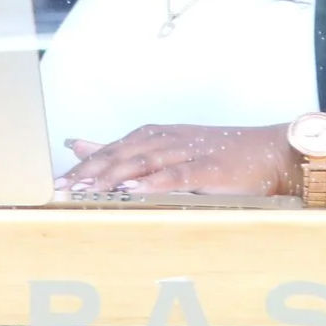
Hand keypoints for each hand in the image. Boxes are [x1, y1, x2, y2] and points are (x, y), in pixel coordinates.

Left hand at [54, 123, 294, 196]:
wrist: (267, 153)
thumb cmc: (215, 155)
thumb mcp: (163, 148)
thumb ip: (120, 150)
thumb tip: (79, 144)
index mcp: (154, 135)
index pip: (112, 149)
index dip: (84, 165)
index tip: (58, 182)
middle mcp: (167, 139)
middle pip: (122, 154)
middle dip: (90, 171)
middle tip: (64, 188)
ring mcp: (188, 152)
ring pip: (144, 161)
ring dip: (114, 175)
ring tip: (88, 189)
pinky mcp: (209, 169)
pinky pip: (177, 175)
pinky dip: (155, 182)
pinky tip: (136, 190)